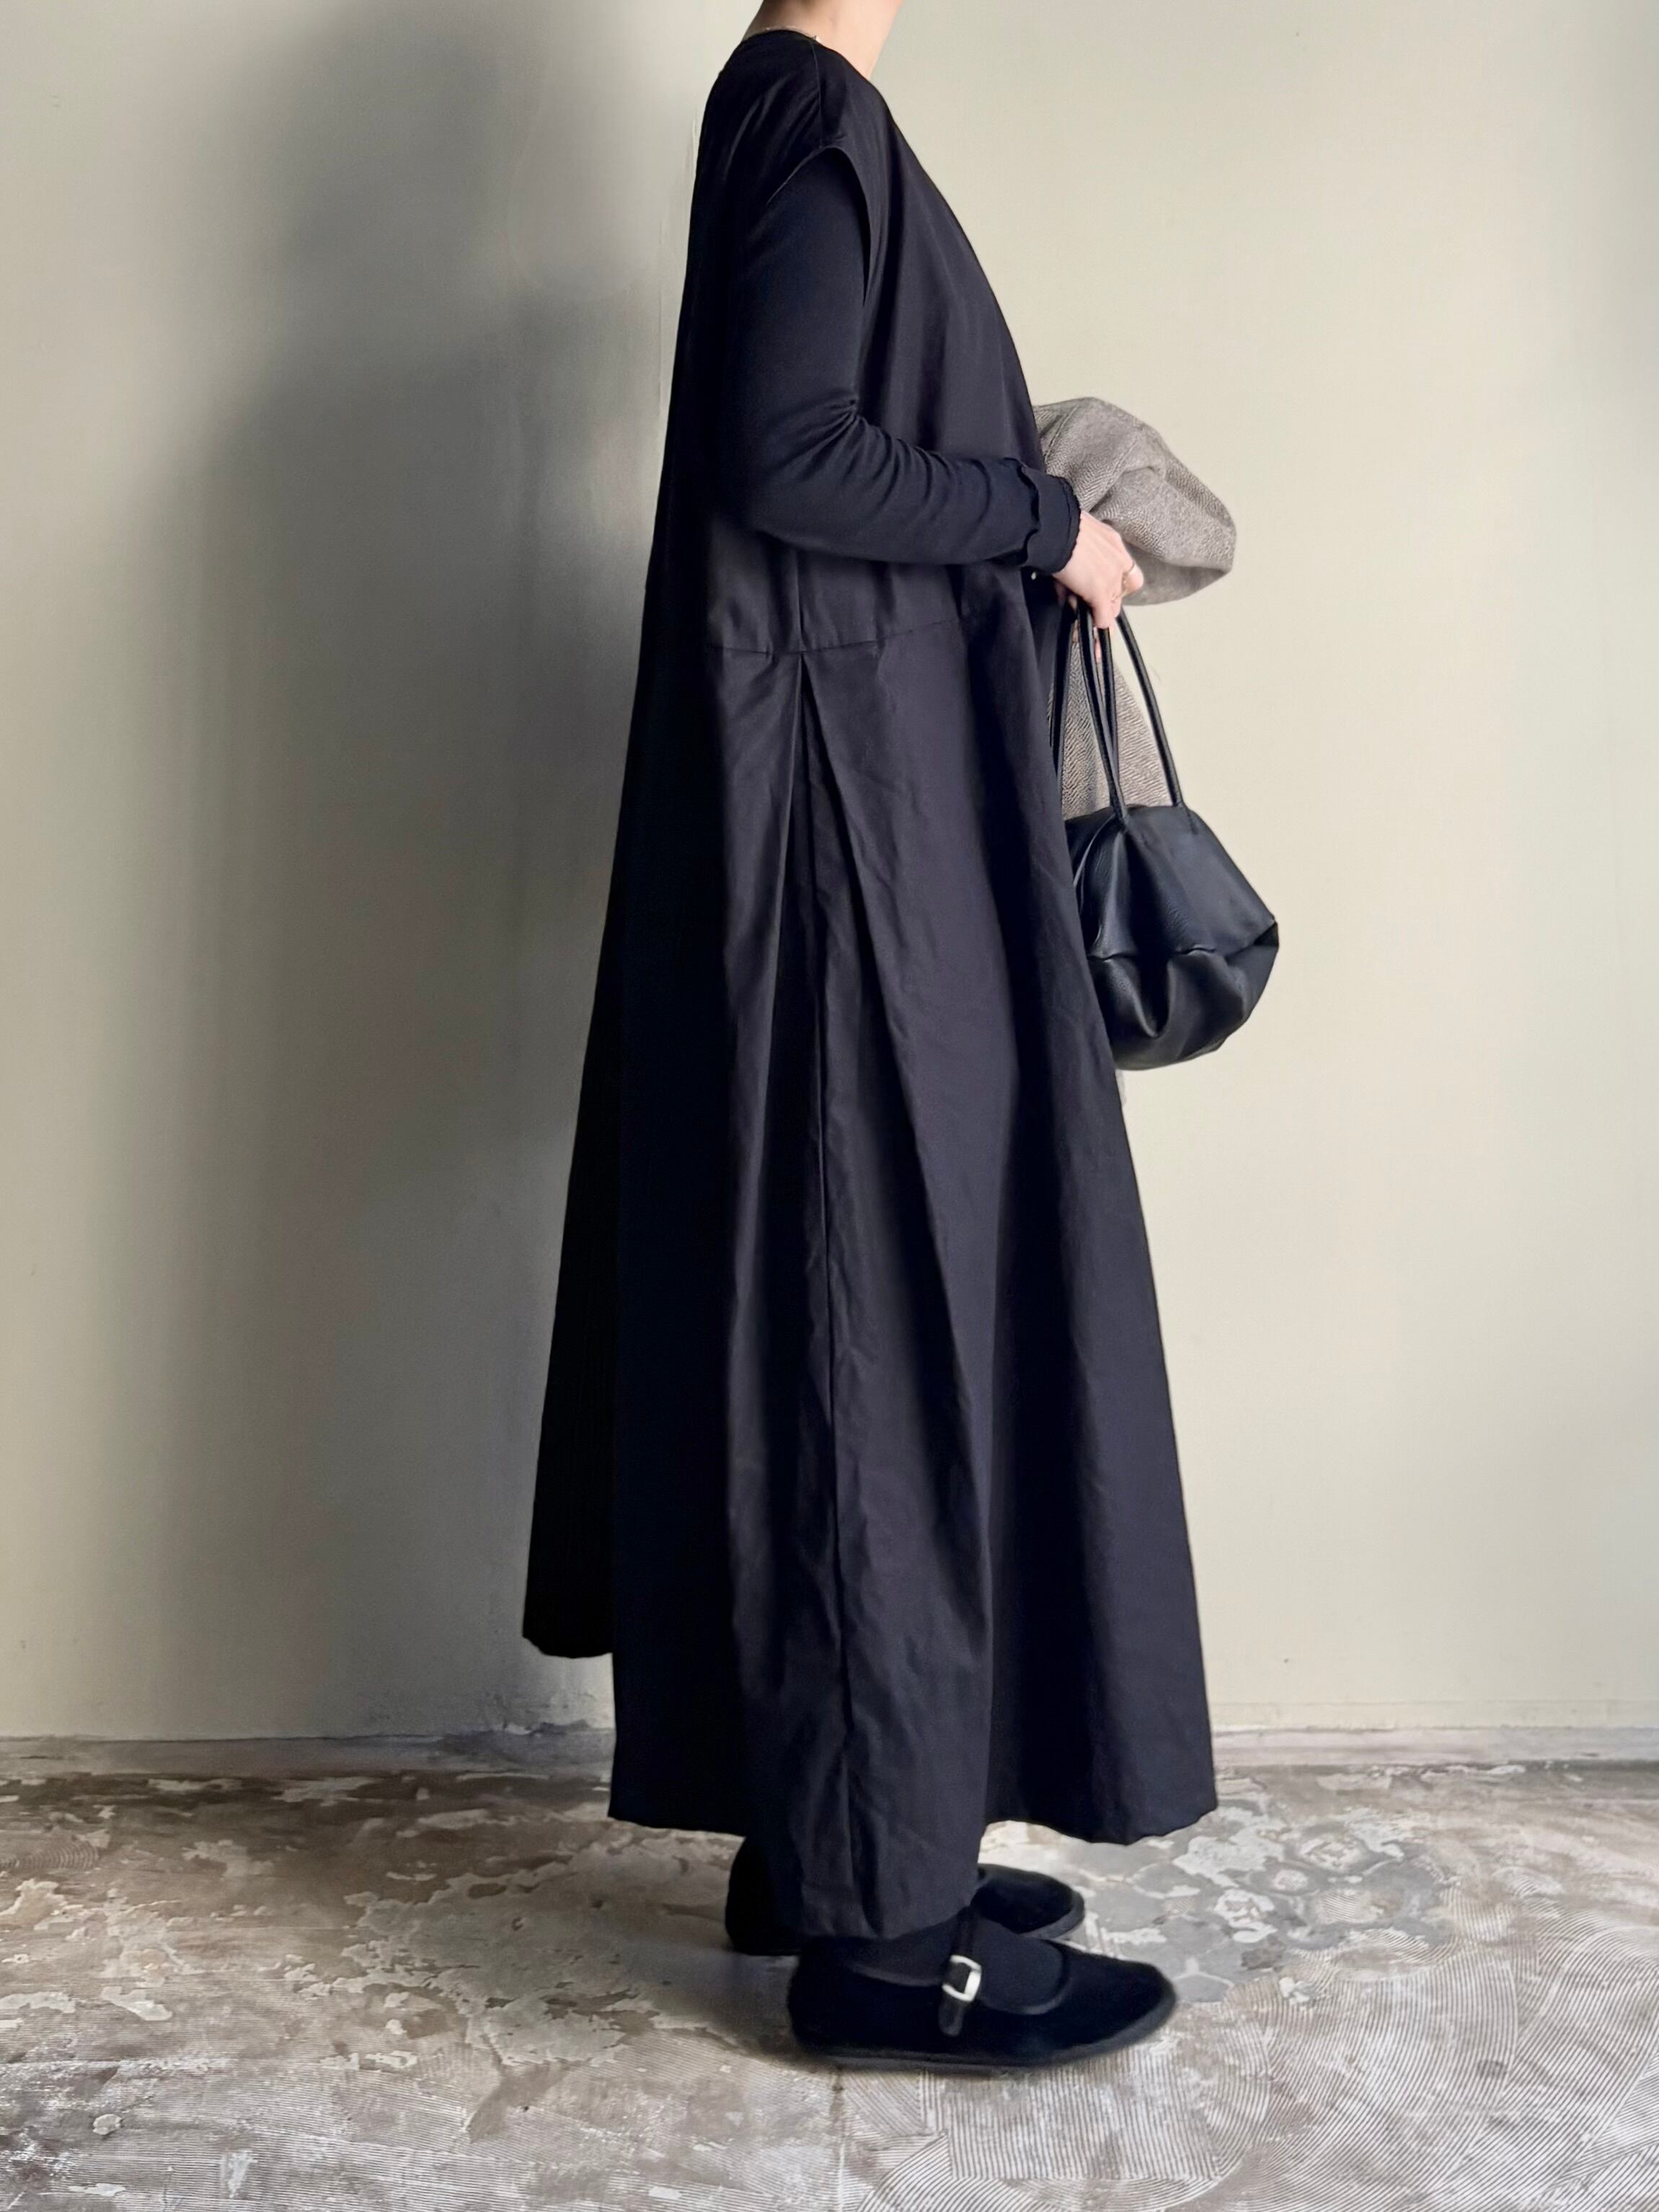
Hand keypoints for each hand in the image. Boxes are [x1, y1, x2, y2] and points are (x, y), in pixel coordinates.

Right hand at [1053, 511, 1142, 631]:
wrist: (1053, 529)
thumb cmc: (1056, 526)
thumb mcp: (1075, 536)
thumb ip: (1079, 553)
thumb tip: (1068, 576)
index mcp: (1112, 542)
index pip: (1125, 570)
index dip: (1115, 583)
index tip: (1105, 590)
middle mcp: (1118, 560)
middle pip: (1121, 592)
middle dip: (1108, 603)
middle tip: (1095, 611)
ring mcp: (1111, 578)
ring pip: (1113, 607)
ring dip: (1100, 616)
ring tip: (1090, 623)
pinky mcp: (1100, 592)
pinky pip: (1103, 618)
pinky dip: (1095, 626)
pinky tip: (1086, 631)